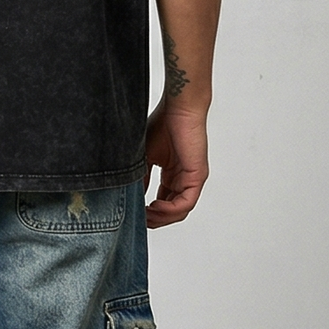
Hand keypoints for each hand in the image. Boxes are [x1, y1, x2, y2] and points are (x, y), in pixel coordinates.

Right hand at [143, 100, 208, 227]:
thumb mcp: (144, 157)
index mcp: (173, 174)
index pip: (163, 202)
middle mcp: (184, 179)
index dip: (149, 212)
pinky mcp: (197, 176)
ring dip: (162, 218)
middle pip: (171, 211)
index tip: (134, 214)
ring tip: (146, 215)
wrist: (178, 108)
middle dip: (155, 219)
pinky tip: (155, 207)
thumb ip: (140, 178)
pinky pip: (186, 203)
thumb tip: (132, 198)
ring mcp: (192, 179)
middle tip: (138, 220)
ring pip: (179, 211)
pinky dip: (170, 210)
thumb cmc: (163, 124)